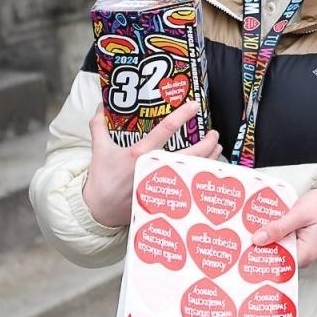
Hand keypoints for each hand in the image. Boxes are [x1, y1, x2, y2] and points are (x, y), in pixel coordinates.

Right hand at [83, 100, 221, 226]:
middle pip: (190, 153)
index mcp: (140, 153)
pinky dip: (200, 176)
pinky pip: (189, 185)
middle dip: (207, 142)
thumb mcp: (100, 150)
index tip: (194, 105)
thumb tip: (100, 106)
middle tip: (214, 133)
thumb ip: (99, 125)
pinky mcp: (164, 198)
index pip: (165, 130)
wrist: (99, 211)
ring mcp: (162, 184)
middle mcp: (155, 168)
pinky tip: (207, 170)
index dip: (182, 115)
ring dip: (209, 158)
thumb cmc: (102, 180)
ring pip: (194, 170)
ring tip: (217, 148)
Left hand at [250, 187, 316, 267]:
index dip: (260, 255)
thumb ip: (279, 227)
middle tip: (239, 238)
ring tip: (244, 232)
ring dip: (264, 239)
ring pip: (276, 248)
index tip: (243, 248)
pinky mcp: (296, 242)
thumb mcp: (299, 214)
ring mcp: (299, 250)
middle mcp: (302, 256)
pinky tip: (258, 227)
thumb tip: (257, 240)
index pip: (277, 262)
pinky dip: (271, 234)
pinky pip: (280, 241)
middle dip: (259, 247)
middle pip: (275, 256)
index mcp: (304, 254)